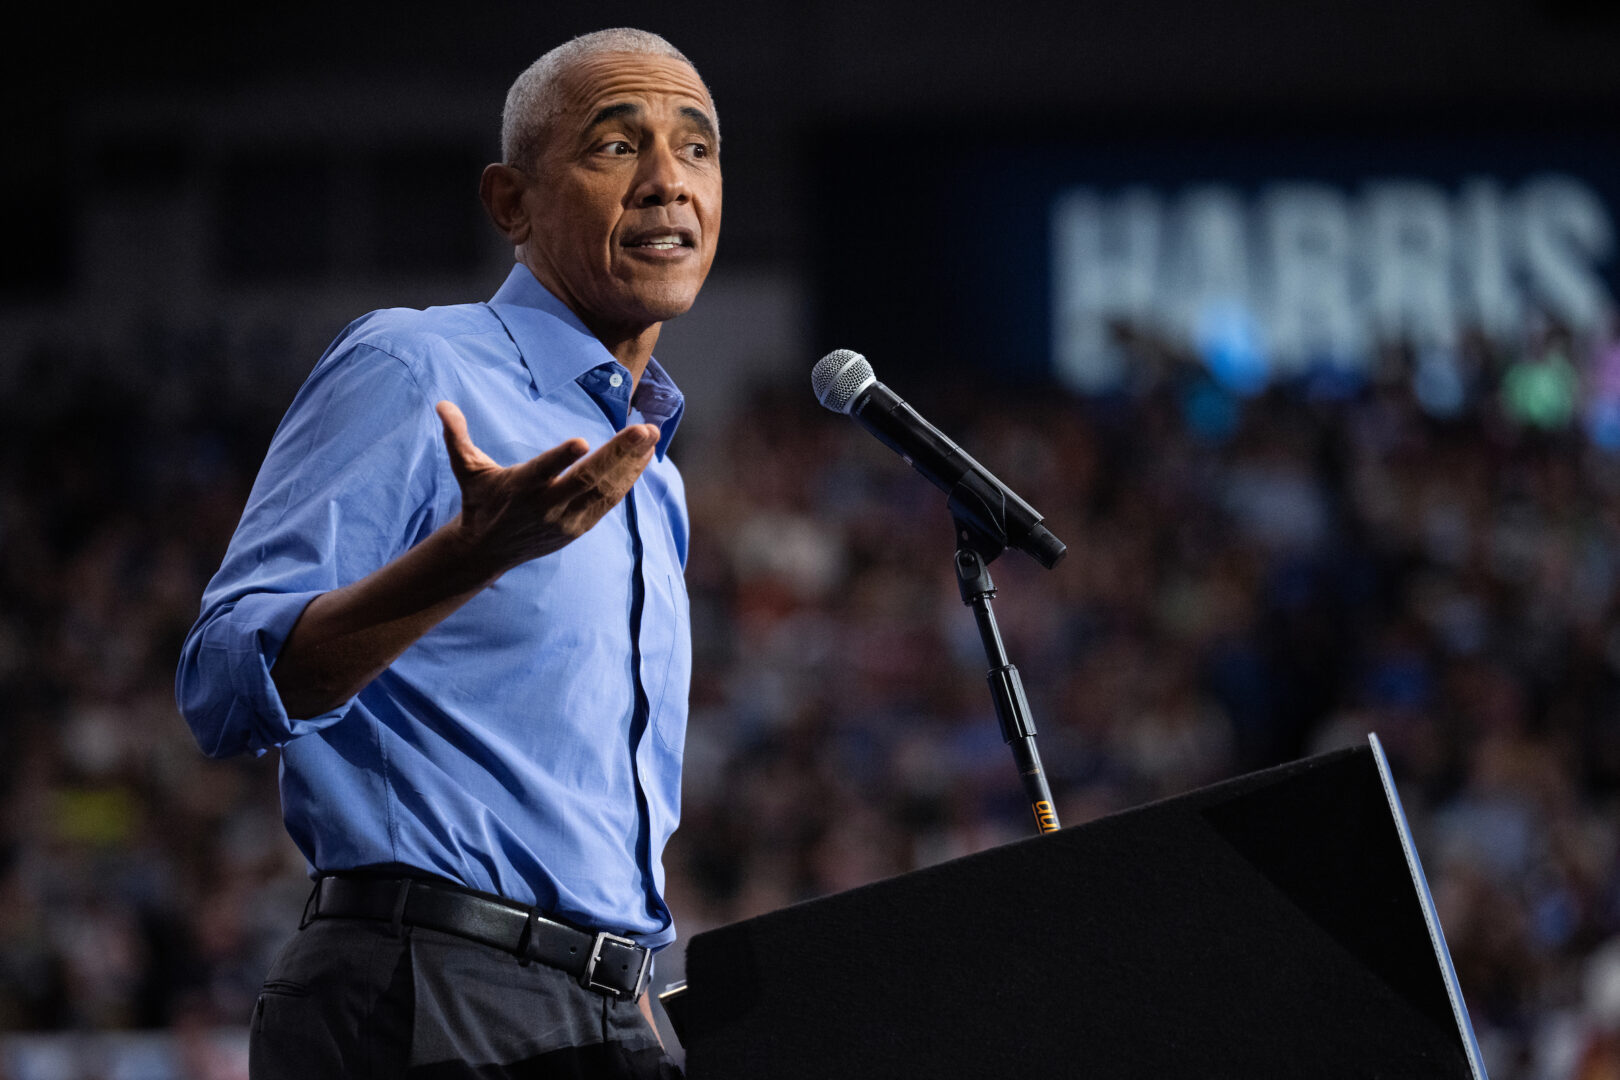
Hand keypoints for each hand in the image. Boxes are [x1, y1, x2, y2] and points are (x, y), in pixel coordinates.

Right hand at [436, 401, 658, 577]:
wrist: (487, 551)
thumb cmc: (480, 501)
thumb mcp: (467, 470)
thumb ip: (457, 437)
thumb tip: (442, 404)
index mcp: (518, 488)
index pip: (541, 472)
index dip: (560, 459)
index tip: (581, 442)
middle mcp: (545, 506)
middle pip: (586, 480)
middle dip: (617, 454)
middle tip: (642, 429)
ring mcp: (566, 519)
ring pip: (604, 491)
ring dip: (631, 464)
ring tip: (650, 436)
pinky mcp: (579, 527)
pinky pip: (609, 501)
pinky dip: (629, 479)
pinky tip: (644, 457)